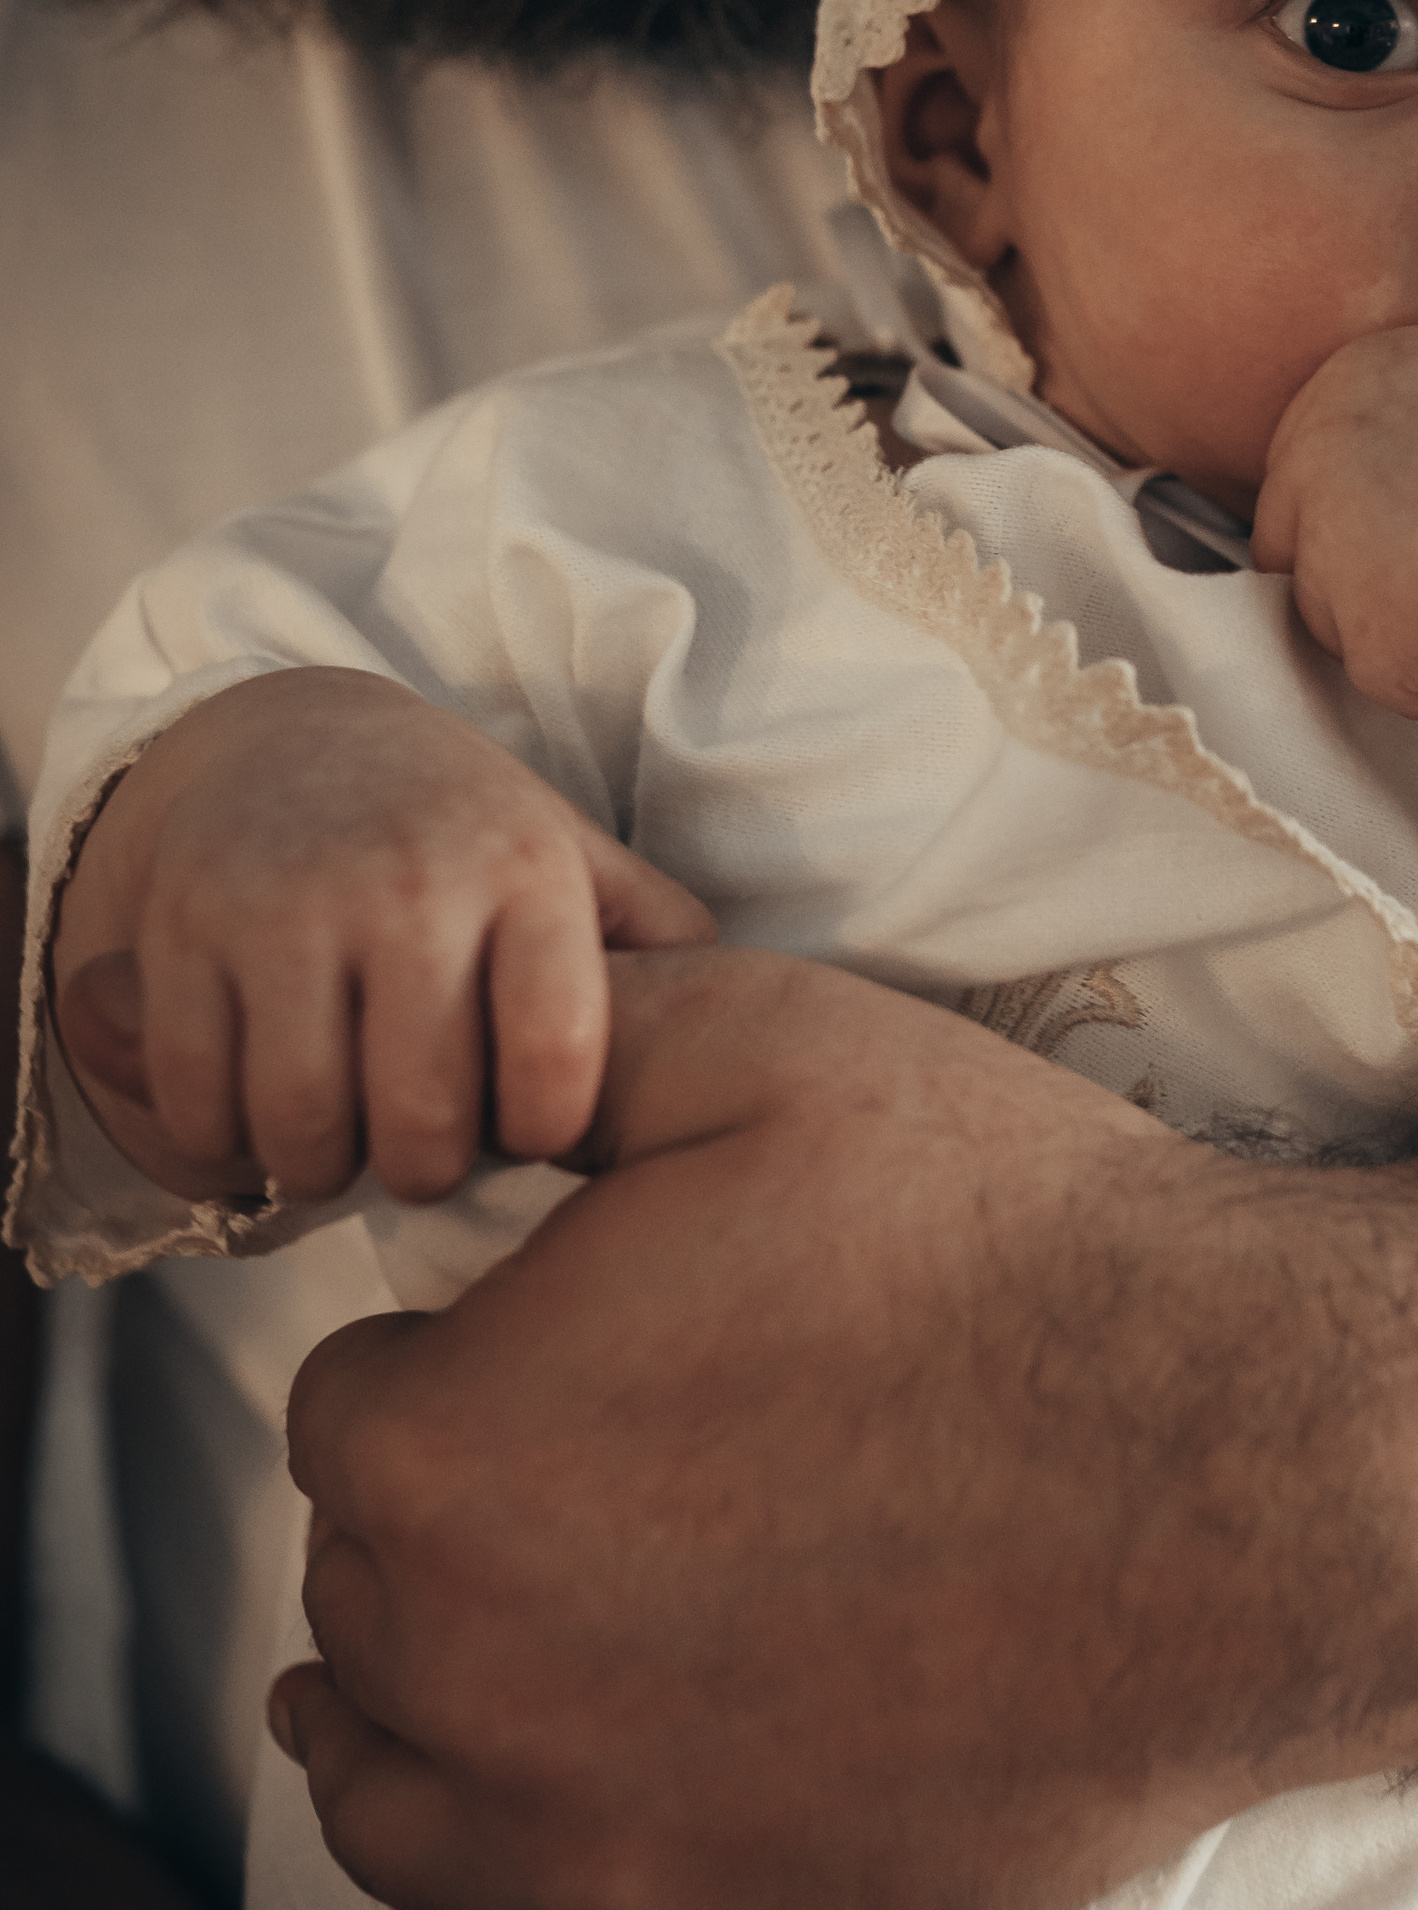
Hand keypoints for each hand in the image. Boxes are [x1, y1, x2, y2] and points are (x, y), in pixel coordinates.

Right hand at [49, 666, 711, 1202]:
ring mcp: (284, 906)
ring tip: (348, 1138)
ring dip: (325, 1168)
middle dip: (428, 1170)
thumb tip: (743, 1030)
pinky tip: (262, 1112)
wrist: (294, 739)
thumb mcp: (570, 858)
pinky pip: (200, 1101)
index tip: (527, 1127)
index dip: (542, 1132)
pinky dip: (225, 1142)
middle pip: (422, 1119)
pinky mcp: (181, 931)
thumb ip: (655, 942)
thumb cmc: (462, 833)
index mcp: (524, 872)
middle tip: (426, 1151)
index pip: (555, 1061)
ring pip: (303, 1126)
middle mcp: (406, 884)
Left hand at [268, 946, 1417, 1909]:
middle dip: (443, 1531)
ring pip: (396, 1813)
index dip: (457, 1355)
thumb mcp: (771, 1041)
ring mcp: (595, 1859)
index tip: (564, 1334)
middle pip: (369, 1610)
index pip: (352, 1412)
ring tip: (387, 1709)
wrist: (1263, 1467)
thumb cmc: (1020, 1247)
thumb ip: (562, 1038)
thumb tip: (444, 1065)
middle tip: (581, 1467)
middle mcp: (472, 1681)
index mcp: (447, 1452)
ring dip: (386, 1744)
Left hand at [1251, 325, 1417, 722]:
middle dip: (1366, 583)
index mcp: (1346, 377)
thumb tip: (1336, 446)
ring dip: (1405, 633)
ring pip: (1331, 622)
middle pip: (1294, 552)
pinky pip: (1382, 684)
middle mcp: (1321, 446)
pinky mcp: (1377, 625)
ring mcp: (1340, 536)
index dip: (1367, 525)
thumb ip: (1405, 402)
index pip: (1298, 480)